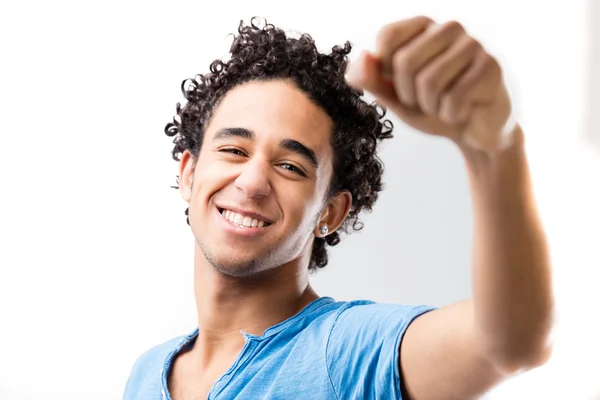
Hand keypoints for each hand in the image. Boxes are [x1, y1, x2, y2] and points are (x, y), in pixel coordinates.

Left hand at [346, 16, 517, 153]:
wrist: (471, 131)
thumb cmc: (431, 106)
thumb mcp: (393, 95)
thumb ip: (370, 78)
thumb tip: (361, 58)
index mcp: (422, 26)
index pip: (387, 37)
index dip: (386, 71)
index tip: (402, 83)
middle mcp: (448, 27)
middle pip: (405, 61)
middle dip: (408, 94)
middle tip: (425, 100)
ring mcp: (473, 44)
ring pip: (430, 81)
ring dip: (430, 106)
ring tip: (443, 106)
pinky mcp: (491, 66)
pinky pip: (454, 98)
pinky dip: (450, 115)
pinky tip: (462, 111)